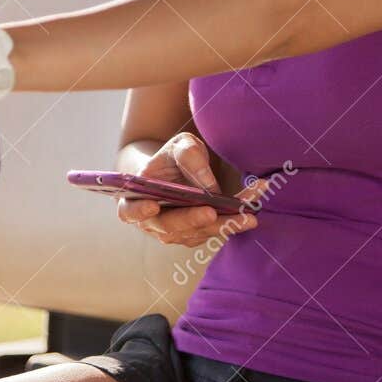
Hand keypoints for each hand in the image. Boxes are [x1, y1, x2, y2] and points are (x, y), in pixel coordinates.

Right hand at [117, 132, 265, 246]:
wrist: (179, 173)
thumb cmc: (171, 158)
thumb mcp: (179, 146)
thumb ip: (189, 157)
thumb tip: (208, 186)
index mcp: (136, 199)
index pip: (130, 210)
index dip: (139, 210)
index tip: (153, 206)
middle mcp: (154, 222)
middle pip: (170, 228)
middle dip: (192, 220)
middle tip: (211, 213)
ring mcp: (176, 232)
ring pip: (197, 233)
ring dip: (222, 224)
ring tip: (247, 214)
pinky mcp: (197, 235)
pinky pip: (215, 230)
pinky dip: (233, 221)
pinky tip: (251, 211)